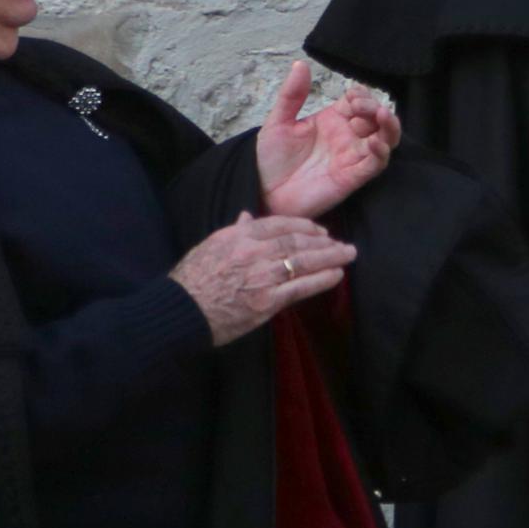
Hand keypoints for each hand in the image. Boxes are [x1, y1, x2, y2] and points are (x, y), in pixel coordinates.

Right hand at [172, 213, 354, 343]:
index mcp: (238, 236)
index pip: (280, 224)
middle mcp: (253, 252)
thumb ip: (234, 231)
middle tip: (341, 243)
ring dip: (331, 257)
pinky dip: (323, 279)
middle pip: (297, 241)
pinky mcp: (268, 300)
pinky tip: (337, 274)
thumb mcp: (210, 246)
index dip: (305, 226)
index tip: (320, 229)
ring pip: (304, 261)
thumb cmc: (192, 280)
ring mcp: (262, 276)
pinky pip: (302, 286)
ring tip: (348, 254)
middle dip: (324, 241)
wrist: (180, 311)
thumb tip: (248, 216)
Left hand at [253, 61, 398, 218]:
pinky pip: (376, 164)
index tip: (353, 96)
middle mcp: (347, 137)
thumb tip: (301, 64)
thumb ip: (291, 95)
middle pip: (376, 118)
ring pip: (386, 139)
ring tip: (382, 116)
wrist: (262, 192)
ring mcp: (352, 157)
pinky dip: (381, 152)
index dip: (361, 96)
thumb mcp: (278, 122)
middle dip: (375, 108)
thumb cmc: (269, 160)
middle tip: (362, 107)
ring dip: (389, 126)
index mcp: (332, 121)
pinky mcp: (353, 177)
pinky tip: (374, 142)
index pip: (358, 102)